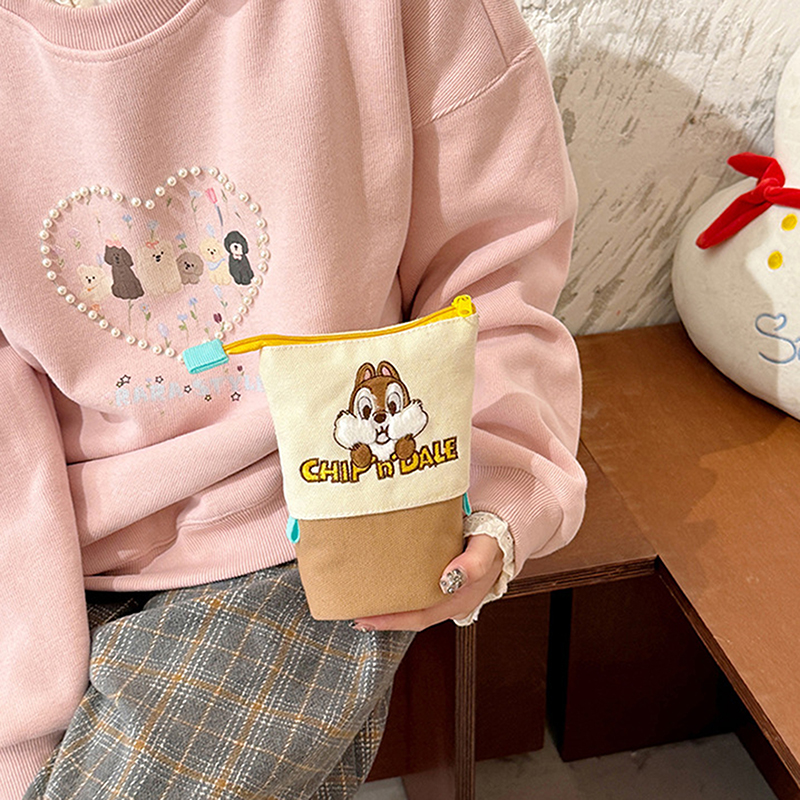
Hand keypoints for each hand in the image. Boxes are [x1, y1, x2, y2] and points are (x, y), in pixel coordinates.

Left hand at [351, 534, 503, 631]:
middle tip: (354, 610)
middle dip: (383, 617)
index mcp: (459, 600)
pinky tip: (385, 584)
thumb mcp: (486, 548)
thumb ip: (473, 564)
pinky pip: (418, 594)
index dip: (391, 620)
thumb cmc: (492, 539)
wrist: (501, 532)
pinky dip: (400, 593)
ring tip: (363, 599)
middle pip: (411, 617)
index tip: (364, 617)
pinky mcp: (442, 585)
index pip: (419, 617)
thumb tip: (448, 581)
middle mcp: (451, 603)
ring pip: (414, 607)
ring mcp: (447, 596)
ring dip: (390, 606)